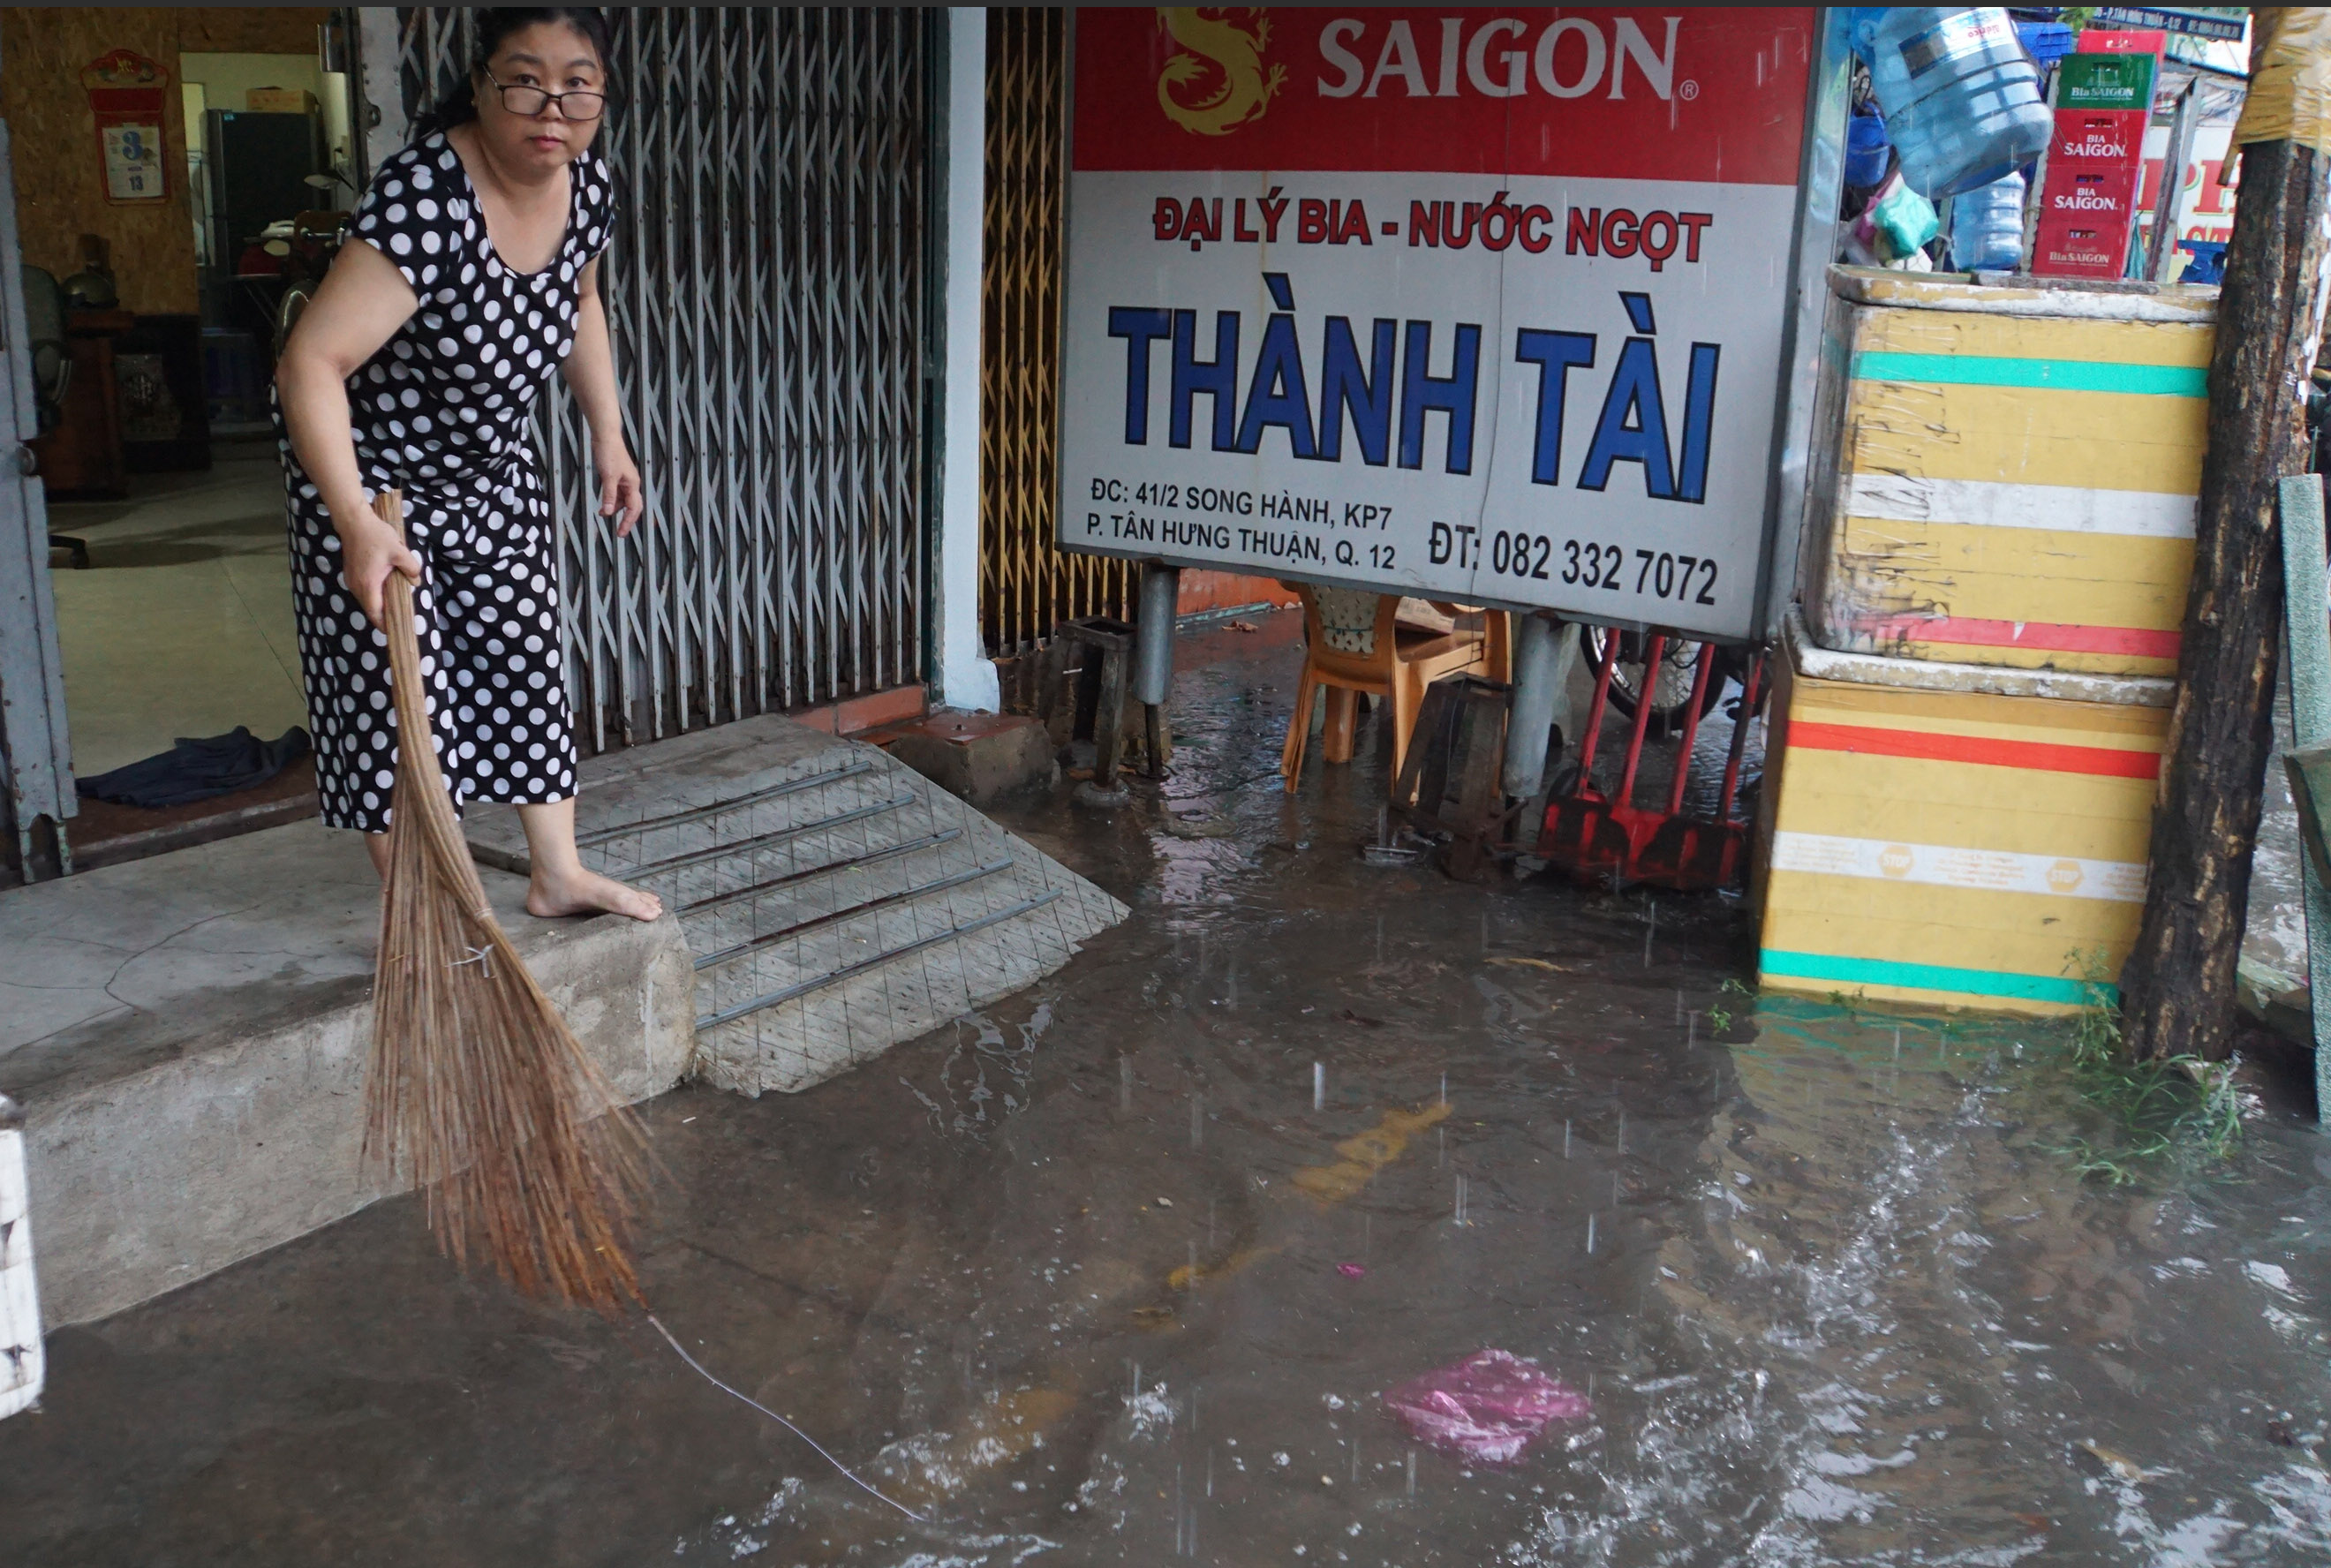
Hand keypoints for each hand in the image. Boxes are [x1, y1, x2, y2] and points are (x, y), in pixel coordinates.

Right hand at [337, 513, 422, 628]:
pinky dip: (373, 595)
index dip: (384, 624)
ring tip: (395, 606)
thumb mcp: (399, 551)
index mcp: (368, 584)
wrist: (354, 522)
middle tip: (400, 619)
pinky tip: (385, 590)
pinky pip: (362, 591)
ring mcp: (351, 580)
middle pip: (370, 608)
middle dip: (384, 616)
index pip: (375, 612)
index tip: (394, 632)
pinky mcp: (350, 574)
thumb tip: (416, 582)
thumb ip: (411, 568)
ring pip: (366, 600)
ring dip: (378, 604)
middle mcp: (356, 586)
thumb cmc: (376, 536)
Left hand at [596, 445, 645, 537]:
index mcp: (633, 484)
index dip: (628, 522)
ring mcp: (624, 480)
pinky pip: (616, 494)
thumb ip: (608, 496)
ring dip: (615, 509)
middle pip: (632, 507)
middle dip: (626, 520)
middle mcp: (631, 484)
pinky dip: (611, 501)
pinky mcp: (617, 477)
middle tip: (619, 532)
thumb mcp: (608, 477)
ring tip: (603, 515)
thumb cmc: (609, 453)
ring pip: (623, 501)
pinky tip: (603, 504)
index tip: (621, 533)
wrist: (606, 436)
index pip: (634, 509)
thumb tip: (607, 512)